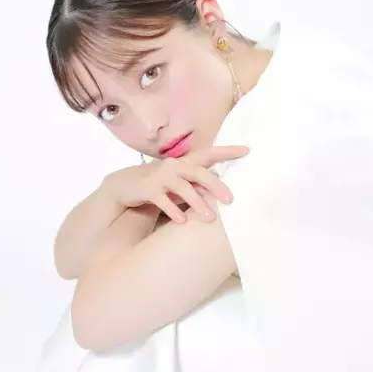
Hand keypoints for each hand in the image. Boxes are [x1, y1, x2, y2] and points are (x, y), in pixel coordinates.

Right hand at [102, 146, 248, 222]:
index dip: (227, 151)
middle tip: (230, 200)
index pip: (209, 154)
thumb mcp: (180, 183)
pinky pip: (164, 201)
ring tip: (209, 218)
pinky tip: (183, 221)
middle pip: (199, 173)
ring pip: (183, 188)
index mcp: (184, 162)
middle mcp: (174, 166)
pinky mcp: (149, 189)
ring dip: (197, 203)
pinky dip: (174, 211)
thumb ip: (198, 185)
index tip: (247, 150)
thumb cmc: (160, 185)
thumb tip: (223, 195)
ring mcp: (160, 176)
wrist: (126, 185)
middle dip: (216, 186)